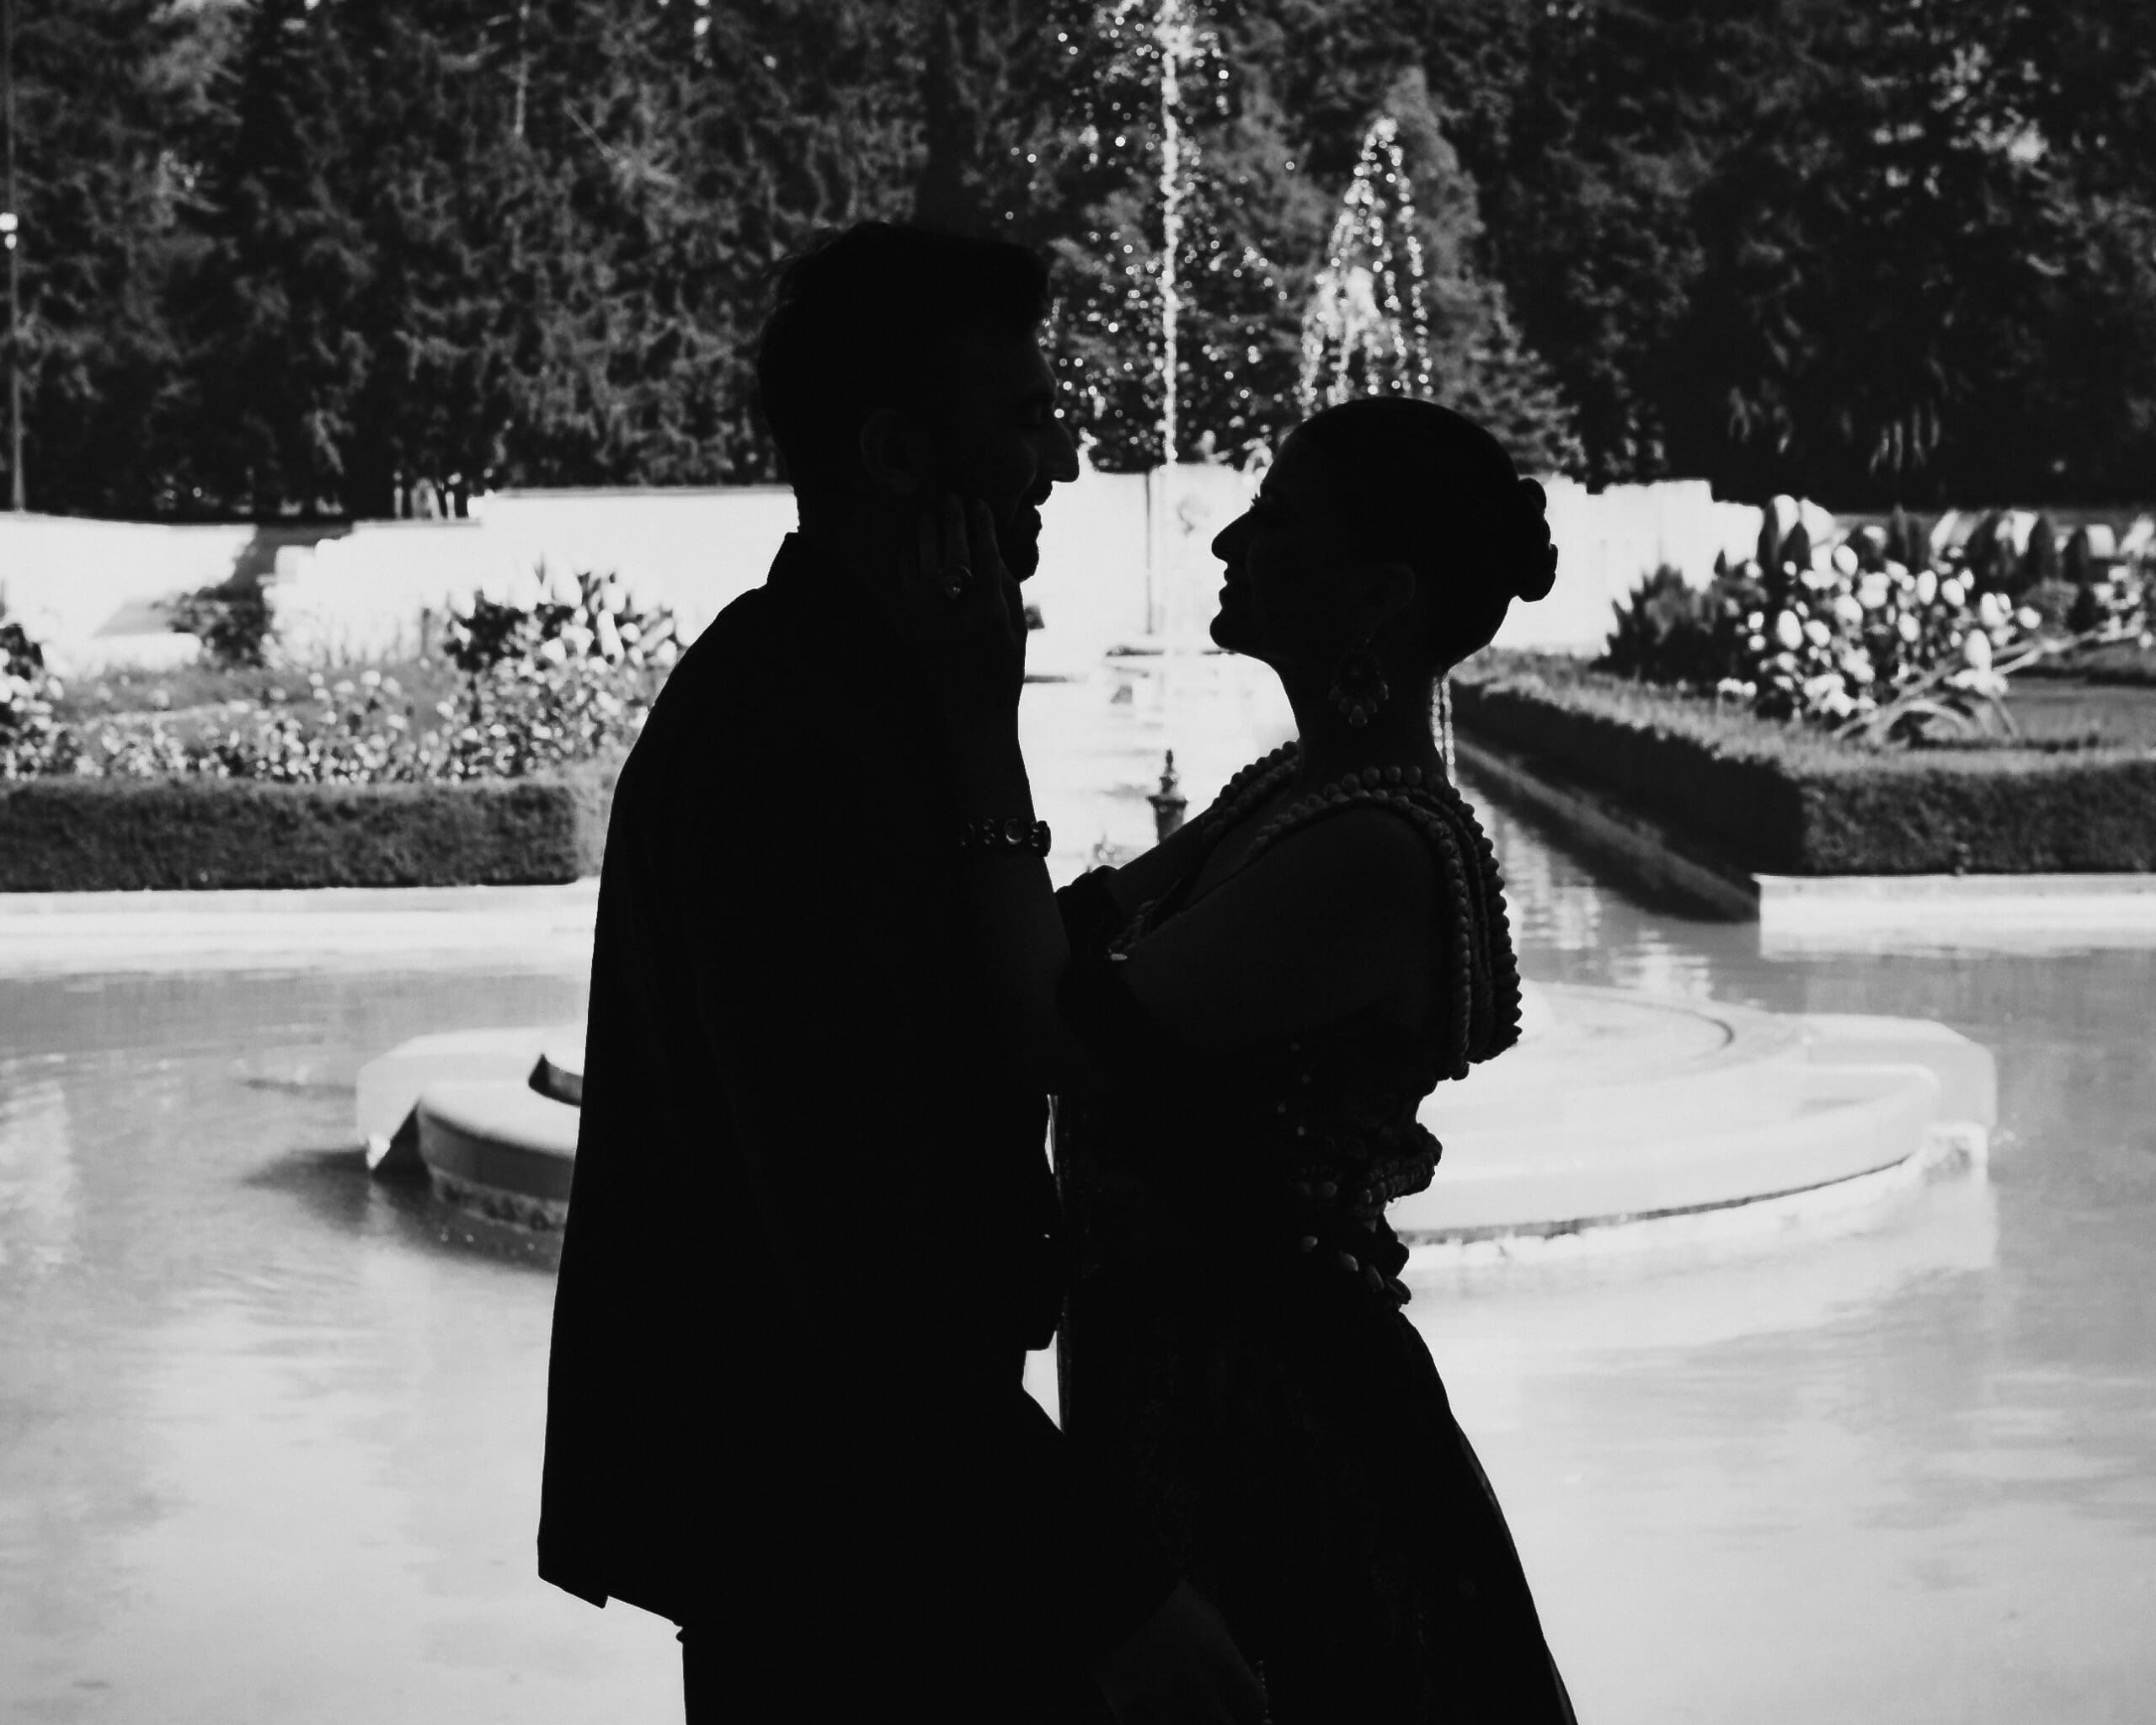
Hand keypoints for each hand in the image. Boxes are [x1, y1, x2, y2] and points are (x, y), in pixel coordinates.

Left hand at [897, 492, 1026, 727]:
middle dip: (953, 523)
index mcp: (990, 617)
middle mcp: (958, 617)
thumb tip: (997, 557)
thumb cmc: (1002, 676)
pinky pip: (905, 589)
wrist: (970, 718)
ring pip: (924, 568)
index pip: (987, 560)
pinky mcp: (913, 632)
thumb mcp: (1017, 636)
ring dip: (927, 537)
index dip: (984, 529)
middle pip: (953, 556)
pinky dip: (907, 564)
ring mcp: (931, 624)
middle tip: (953, 497)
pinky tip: (910, 546)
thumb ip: (1009, 595)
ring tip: (930, 514)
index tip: (982, 505)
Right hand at [1089, 1579, 1269, 1724]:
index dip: (1251, 1712)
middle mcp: (1197, 1689)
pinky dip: (1158, 1723)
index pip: (1255, 1707)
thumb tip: (1237, 1683)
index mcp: (1221, 1662)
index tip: (1244, 1710)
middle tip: (1216, 1713)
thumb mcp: (1211, 1621)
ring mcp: (1164, 1704)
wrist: (1116, 1596)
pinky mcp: (1131, 1712)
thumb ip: (1229, 1657)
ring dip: (1191, 1722)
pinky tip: (1159, 1714)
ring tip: (1185, 1707)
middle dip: (1224, 1720)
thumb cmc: (1166, 1602)